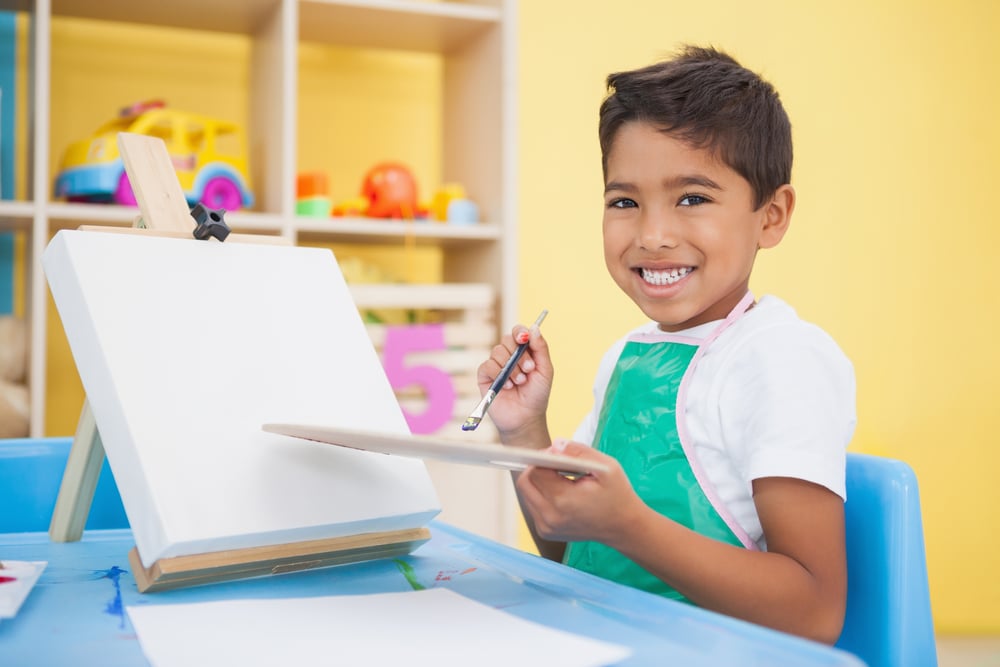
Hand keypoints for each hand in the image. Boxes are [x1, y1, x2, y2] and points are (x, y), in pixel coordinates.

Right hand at [476, 322, 553, 443]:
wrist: (526, 418)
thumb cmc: (537, 395)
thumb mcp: (545, 370)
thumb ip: (541, 348)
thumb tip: (534, 327)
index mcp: (524, 351)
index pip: (519, 332)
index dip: (520, 332)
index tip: (524, 339)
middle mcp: (509, 355)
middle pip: (507, 339)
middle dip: (519, 354)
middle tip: (528, 370)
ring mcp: (496, 365)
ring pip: (498, 351)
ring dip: (511, 367)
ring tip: (520, 382)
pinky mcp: (485, 376)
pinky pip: (487, 365)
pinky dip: (498, 374)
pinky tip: (508, 386)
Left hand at [515, 441, 642, 545]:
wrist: (624, 527)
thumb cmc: (617, 494)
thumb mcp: (606, 467)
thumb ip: (578, 452)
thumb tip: (554, 445)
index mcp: (563, 501)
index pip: (535, 472)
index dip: (544, 458)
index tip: (558, 455)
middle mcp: (550, 517)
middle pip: (525, 483)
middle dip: (537, 468)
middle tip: (557, 464)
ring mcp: (546, 527)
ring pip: (526, 493)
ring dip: (539, 481)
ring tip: (561, 478)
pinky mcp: (545, 531)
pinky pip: (532, 505)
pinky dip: (542, 494)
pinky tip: (561, 492)